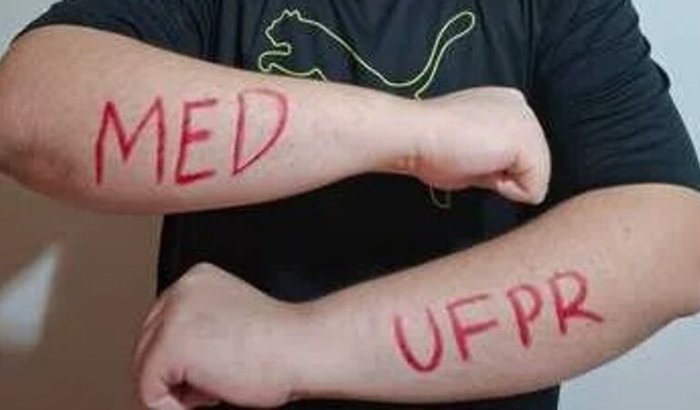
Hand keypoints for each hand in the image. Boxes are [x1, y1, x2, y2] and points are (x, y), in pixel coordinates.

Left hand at [133, 264, 302, 408]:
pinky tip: (210, 395)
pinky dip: (172, 406)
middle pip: (148, 344)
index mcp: (198, 280)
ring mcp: (172, 316)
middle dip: (173, 374)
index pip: (162, 324)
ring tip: (216, 386)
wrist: (301, 347)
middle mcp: (181, 291)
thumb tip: (179, 364)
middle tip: (211, 386)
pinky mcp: (169, 345)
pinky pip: (148, 390)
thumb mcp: (234, 323)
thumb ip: (202, 330)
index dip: (180, 358)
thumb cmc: (283, 342)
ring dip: (175, 389)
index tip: (204, 373)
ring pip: (145, 368)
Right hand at [402, 87, 550, 203]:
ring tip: (473, 161)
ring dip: (503, 182)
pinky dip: (507, 190)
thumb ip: (493, 156)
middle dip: (501, 174)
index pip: (518, 152)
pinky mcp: (528, 143)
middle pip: (532, 165)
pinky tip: (482, 168)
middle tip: (467, 158)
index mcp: (506, 103)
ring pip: (535, 178)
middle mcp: (522, 106)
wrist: (416, 133)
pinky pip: (533, 190)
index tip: (463, 152)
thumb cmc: (430, 144)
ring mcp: (528, 122)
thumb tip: (505, 179)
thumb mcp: (470, 148)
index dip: (492, 166)